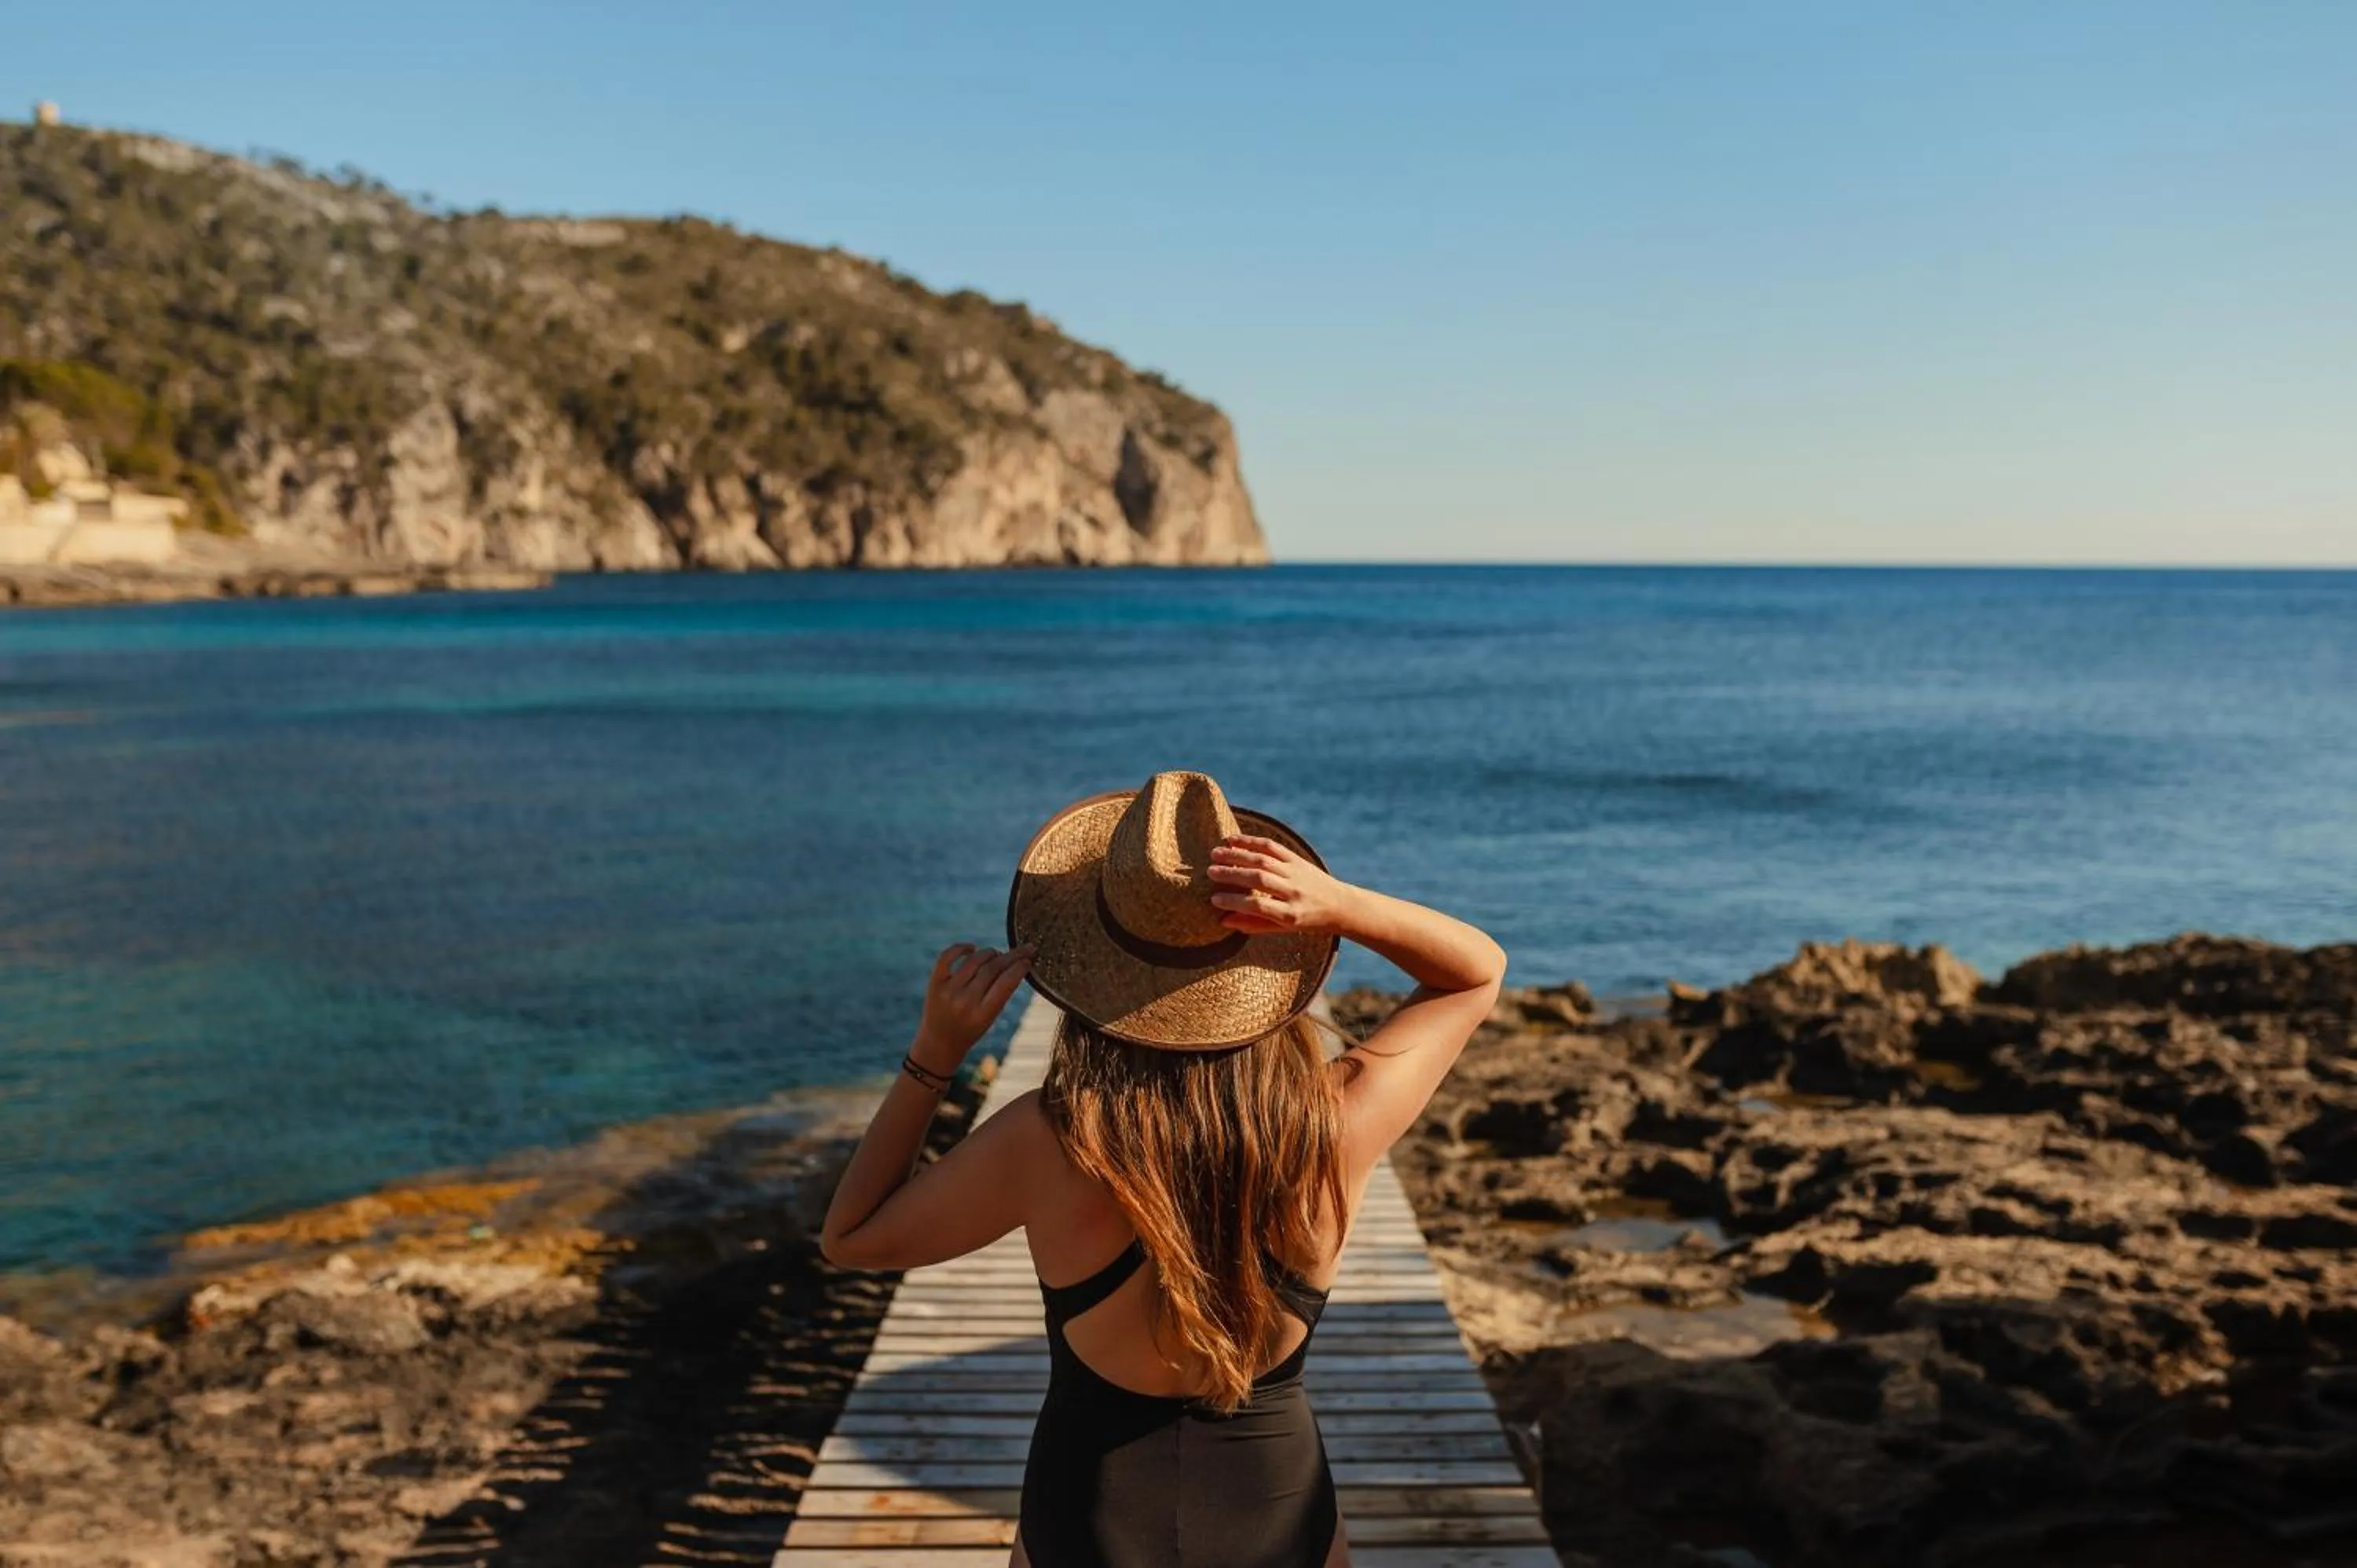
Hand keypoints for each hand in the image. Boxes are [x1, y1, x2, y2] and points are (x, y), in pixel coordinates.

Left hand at [913, 943, 1032, 1069]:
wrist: (938, 1043)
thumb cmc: (970, 1029)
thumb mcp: (990, 1018)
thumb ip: (1001, 994)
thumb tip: (1015, 961)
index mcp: (982, 1014)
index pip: (1006, 983)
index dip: (1020, 968)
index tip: (1029, 960)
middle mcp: (964, 1001)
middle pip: (992, 968)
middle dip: (1011, 956)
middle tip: (1024, 949)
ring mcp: (948, 991)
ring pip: (974, 960)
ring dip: (990, 953)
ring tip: (997, 954)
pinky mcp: (935, 983)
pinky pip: (947, 957)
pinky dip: (961, 948)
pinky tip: (972, 949)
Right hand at [1207, 835, 1355, 935]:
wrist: (1340, 904)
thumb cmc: (1307, 921)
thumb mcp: (1283, 929)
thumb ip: (1254, 924)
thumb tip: (1223, 920)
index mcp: (1290, 915)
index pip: (1258, 906)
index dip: (1235, 902)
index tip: (1214, 898)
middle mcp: (1294, 892)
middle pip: (1259, 879)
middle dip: (1232, 874)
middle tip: (1209, 872)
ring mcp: (1297, 873)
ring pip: (1263, 860)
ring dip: (1238, 855)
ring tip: (1215, 854)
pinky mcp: (1297, 859)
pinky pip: (1272, 847)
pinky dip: (1251, 842)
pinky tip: (1233, 840)